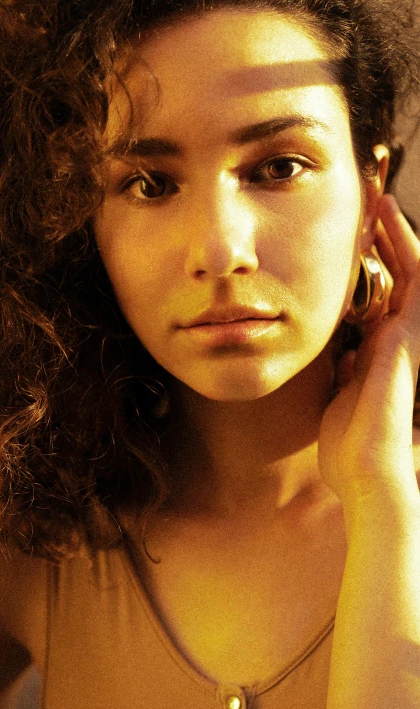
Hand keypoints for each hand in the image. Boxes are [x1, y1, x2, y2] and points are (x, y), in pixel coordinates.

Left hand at [318, 195, 419, 513]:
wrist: (365, 466)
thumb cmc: (349, 441)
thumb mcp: (339, 394)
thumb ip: (343, 369)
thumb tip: (340, 352)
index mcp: (377, 350)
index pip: (377, 296)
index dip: (366, 267)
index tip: (346, 241)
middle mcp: (396, 335)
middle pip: (394, 275)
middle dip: (380, 242)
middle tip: (364, 207)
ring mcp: (408, 332)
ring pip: (410, 268)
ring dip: (393, 233)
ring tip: (376, 199)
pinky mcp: (412, 331)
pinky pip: (414, 276)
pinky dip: (402, 244)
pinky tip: (385, 217)